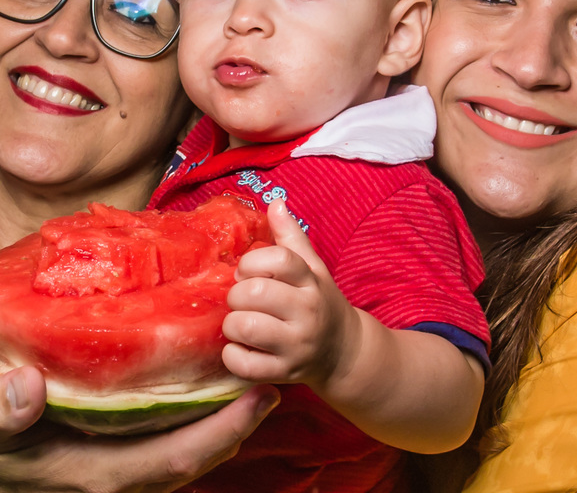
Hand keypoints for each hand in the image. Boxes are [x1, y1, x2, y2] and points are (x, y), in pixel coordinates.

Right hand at [0, 366, 279, 492]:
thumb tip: (27, 384)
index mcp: (98, 475)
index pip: (176, 457)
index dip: (222, 430)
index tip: (259, 395)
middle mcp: (124, 479)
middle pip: (199, 454)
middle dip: (239, 421)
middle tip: (273, 375)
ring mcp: (129, 473)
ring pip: (191, 449)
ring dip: (225, 419)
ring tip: (254, 375)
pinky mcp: (126, 461)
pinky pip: (175, 442)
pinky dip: (199, 418)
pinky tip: (210, 385)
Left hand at [221, 200, 359, 391]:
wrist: (344, 352)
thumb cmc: (319, 303)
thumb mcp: (312, 268)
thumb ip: (291, 237)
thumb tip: (276, 202)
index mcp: (311, 281)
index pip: (278, 260)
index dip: (252, 263)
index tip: (248, 272)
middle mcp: (307, 312)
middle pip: (254, 293)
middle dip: (236, 295)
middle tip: (241, 301)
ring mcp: (297, 345)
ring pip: (245, 327)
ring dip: (232, 324)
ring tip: (241, 323)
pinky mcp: (285, 372)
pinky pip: (244, 364)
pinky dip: (233, 356)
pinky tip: (241, 348)